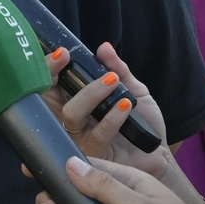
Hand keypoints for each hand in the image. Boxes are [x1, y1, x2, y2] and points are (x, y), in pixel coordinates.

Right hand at [40, 44, 169, 177]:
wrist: (158, 152)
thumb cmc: (142, 122)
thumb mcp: (132, 89)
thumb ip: (118, 69)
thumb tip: (104, 48)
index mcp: (74, 101)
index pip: (50, 83)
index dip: (49, 67)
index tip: (63, 53)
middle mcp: (70, 120)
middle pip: (46, 98)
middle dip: (53, 75)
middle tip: (69, 59)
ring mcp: (79, 139)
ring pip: (71, 114)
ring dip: (90, 93)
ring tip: (112, 81)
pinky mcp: (94, 155)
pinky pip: (98, 133)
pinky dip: (112, 116)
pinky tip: (125, 105)